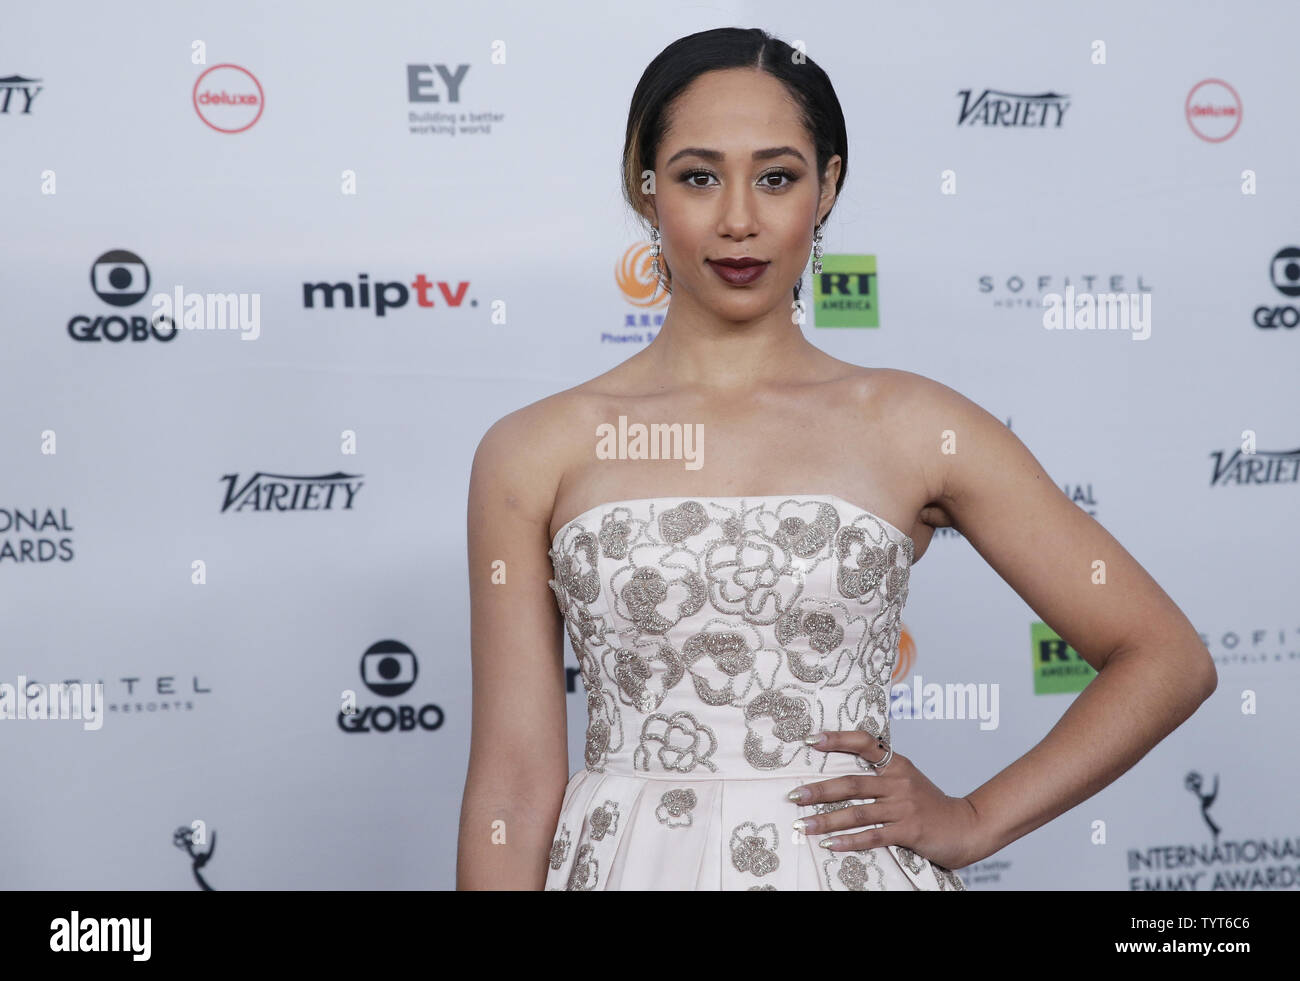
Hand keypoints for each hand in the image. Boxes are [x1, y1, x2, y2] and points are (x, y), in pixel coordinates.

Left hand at [789, 730, 987, 870]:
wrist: (967, 826)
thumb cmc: (931, 804)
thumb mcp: (908, 780)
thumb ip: (880, 774)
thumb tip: (840, 774)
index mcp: (897, 765)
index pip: (864, 743)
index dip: (837, 739)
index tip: (811, 740)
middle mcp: (898, 782)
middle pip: (851, 782)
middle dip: (818, 790)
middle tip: (793, 796)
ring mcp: (903, 807)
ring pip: (857, 812)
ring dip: (826, 820)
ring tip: (803, 826)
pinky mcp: (909, 831)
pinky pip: (872, 836)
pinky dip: (849, 841)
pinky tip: (830, 845)